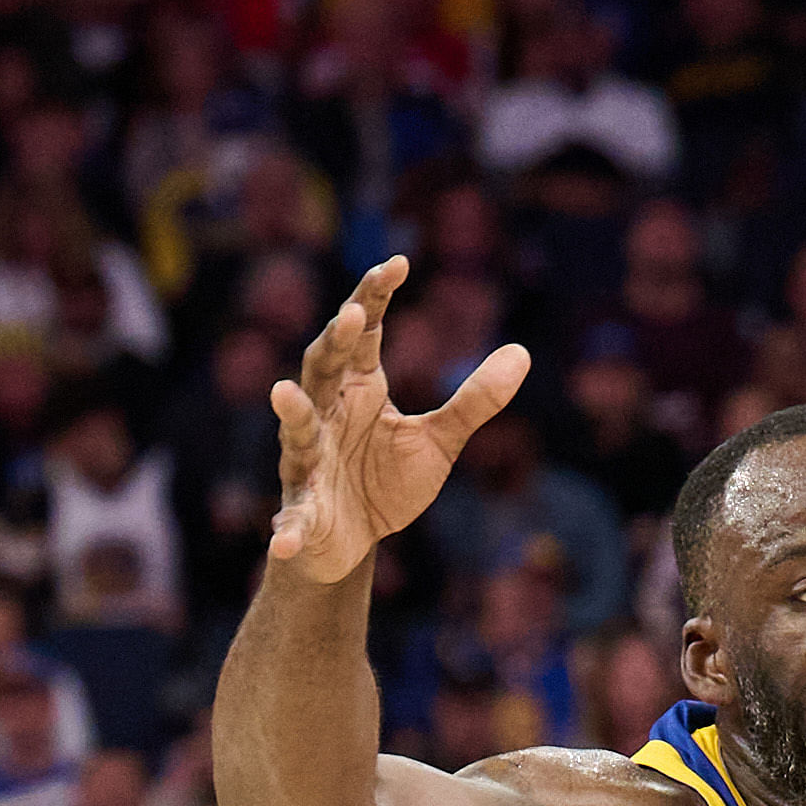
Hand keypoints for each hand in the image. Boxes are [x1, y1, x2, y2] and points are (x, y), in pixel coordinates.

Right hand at [266, 257, 528, 583]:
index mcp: (358, 391)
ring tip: (283, 393)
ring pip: (298, 432)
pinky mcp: (302, 515)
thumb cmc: (386, 481)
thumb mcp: (440, 439)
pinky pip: (292, 520)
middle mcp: (325, 417)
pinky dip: (287, 529)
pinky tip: (283, 539)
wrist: (353, 542)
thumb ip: (475, 400)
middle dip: (335, 343)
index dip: (375, 299)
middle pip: (323, 369)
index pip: (362, 336)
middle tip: (354, 315)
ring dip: (294, 414)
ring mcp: (308, 464)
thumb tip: (522, 351)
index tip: (398, 263)